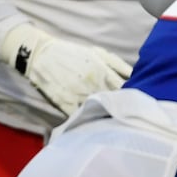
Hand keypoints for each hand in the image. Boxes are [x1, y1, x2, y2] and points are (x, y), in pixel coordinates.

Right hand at [1, 23, 130, 115]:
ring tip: (112, 122)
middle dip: (121, 108)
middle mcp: (93, 84)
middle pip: (114, 102)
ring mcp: (78, 94)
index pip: (126, 90)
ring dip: (105, 116)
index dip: (132, 97)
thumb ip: (119, 65)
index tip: (136, 102)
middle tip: (127, 115)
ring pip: (98, 111)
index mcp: (104, 72)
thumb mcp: (98, 53)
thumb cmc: (72, 52)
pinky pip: (79, 116)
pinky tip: (92, 124)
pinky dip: (86, 121)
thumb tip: (137, 76)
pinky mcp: (64, 103)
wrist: (40, 53)